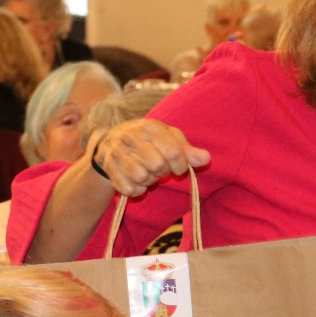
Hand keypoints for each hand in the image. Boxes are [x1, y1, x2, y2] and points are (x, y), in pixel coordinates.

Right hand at [90, 119, 210, 198]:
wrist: (110, 142)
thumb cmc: (148, 140)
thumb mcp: (168, 138)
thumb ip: (187, 150)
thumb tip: (206, 158)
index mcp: (149, 127)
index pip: (174, 152)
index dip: (181, 165)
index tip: (179, 167)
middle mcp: (131, 137)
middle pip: (158, 165)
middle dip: (163, 171)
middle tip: (159, 168)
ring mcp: (117, 153)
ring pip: (142, 177)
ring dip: (149, 180)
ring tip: (147, 172)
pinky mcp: (109, 169)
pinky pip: (129, 189)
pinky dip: (137, 189)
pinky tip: (136, 180)